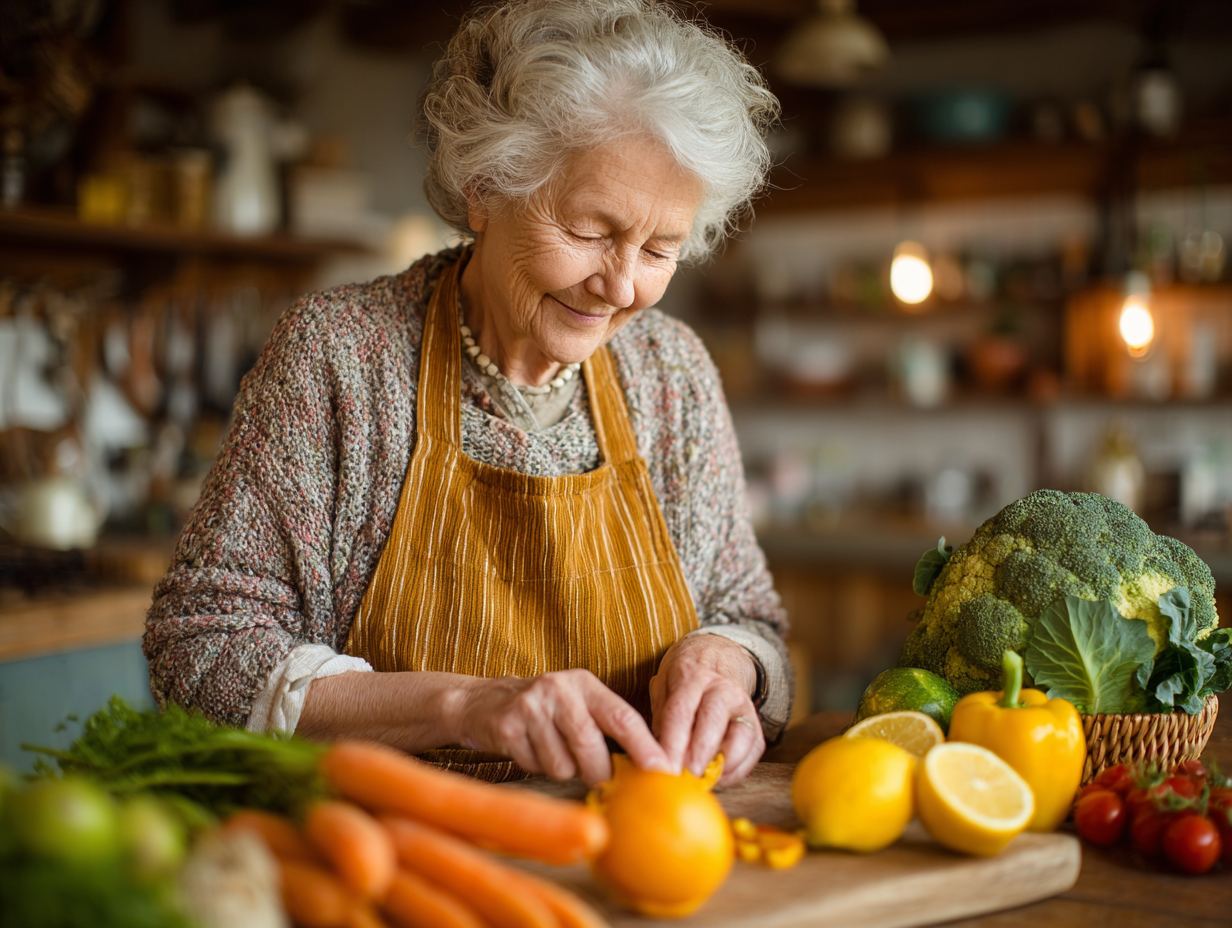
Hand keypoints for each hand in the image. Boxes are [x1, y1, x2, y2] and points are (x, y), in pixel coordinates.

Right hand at [450, 669, 670, 785]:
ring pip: (563, 764)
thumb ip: (609, 728)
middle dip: (598, 771)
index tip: (662, 770)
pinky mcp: (507, 726)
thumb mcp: (578, 706)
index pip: (623, 717)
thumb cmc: (546, 711)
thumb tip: (650, 766)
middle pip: (591, 746)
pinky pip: (535, 766)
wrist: (483, 702)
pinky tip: (529, 748)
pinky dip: (536, 766)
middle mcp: (560, 689)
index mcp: (585, 684)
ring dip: (561, 768)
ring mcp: (531, 706)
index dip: (644, 747)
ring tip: (550, 749)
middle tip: (594, 776)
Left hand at [649, 635, 763, 787]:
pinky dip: (737, 769)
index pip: (680, 712)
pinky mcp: (755, 722)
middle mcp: (721, 687)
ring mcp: (742, 704)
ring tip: (703, 780)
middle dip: (697, 755)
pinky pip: (753, 749)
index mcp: (691, 676)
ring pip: (740, 736)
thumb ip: (660, 720)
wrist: (716, 657)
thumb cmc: (682, 679)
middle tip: (684, 778)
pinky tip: (719, 778)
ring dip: (722, 764)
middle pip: (712, 722)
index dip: (672, 744)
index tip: (664, 769)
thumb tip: (656, 759)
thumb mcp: (663, 687)